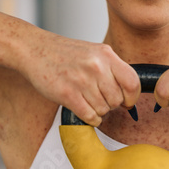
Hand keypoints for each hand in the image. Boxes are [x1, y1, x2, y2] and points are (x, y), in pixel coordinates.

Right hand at [23, 32, 140, 125]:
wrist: (35, 50)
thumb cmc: (66, 54)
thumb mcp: (95, 52)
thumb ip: (113, 69)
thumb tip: (129, 95)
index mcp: (106, 54)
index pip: (132, 82)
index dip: (132, 97)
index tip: (127, 101)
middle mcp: (96, 66)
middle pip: (117, 100)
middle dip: (111, 105)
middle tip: (100, 99)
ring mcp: (81, 80)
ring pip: (103, 110)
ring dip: (98, 111)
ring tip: (88, 101)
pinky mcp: (67, 94)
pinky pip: (90, 116)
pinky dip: (91, 119)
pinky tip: (85, 110)